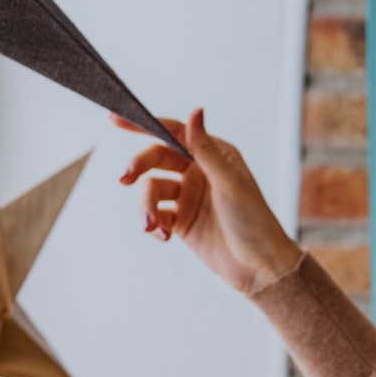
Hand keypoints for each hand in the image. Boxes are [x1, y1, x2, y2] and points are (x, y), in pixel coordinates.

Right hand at [116, 108, 302, 293]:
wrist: (258, 266)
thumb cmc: (253, 220)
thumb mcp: (228, 182)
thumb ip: (205, 149)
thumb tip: (195, 110)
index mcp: (213, 154)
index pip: (174, 132)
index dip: (145, 124)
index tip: (117, 118)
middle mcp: (198, 171)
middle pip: (156, 159)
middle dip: (138, 167)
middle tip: (124, 179)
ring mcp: (187, 196)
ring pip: (152, 191)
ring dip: (147, 207)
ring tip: (151, 225)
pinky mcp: (180, 221)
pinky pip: (157, 216)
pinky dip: (154, 225)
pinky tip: (163, 236)